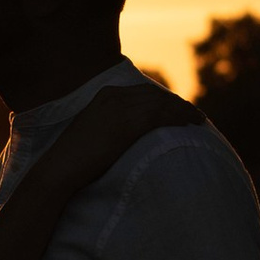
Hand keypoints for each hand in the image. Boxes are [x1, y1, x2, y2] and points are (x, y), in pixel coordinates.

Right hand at [53, 78, 205, 187]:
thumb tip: (122, 134)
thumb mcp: (91, 133)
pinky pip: (161, 116)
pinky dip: (179, 117)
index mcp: (104, 95)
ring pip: (162, 104)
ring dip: (183, 110)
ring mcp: (121, 109)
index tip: (176, 107)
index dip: (162, 99)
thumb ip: (107, 126)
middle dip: (176, 103)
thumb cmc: (72, 159)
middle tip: (193, 113)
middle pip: (155, 95)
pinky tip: (191, 123)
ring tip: (199, 118)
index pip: (142, 91)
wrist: (60, 167)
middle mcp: (114, 96)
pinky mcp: (128, 124)